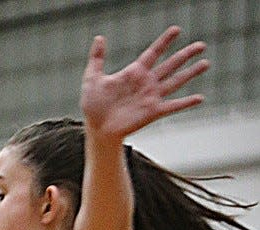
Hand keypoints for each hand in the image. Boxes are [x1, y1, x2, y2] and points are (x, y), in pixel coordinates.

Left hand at [81, 27, 207, 140]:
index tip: (176, 30)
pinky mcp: (153, 112)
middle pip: (171, 64)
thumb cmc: (93, 106)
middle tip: (201, 45)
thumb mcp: (92, 78)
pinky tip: (200, 98)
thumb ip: (97, 58)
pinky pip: (173, 106)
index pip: (154, 52)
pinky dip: (186, 102)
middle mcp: (146, 83)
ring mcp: (151, 97)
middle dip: (186, 54)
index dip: (165, 41)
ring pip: (176, 81)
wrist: (97, 130)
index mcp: (134, 72)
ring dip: (191, 73)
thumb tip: (99, 37)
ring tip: (206, 63)